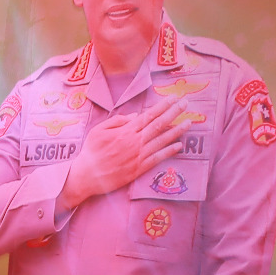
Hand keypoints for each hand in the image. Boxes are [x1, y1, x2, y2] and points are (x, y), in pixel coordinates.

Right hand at [60, 101, 188, 210]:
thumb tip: (135, 116)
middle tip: (186, 103)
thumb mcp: (98, 130)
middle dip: (174, 112)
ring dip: (177, 130)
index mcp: (125, 131)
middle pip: (159, 124)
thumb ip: (117, 120)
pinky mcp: (138, 169)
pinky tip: (178, 145)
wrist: (86, 176)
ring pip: (162, 140)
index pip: (148, 115)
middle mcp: (135, 141)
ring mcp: (138, 156)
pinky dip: (168, 151)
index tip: (173, 98)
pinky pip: (157, 158)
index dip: (163, 106)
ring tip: (189, 122)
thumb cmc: (91, 152)